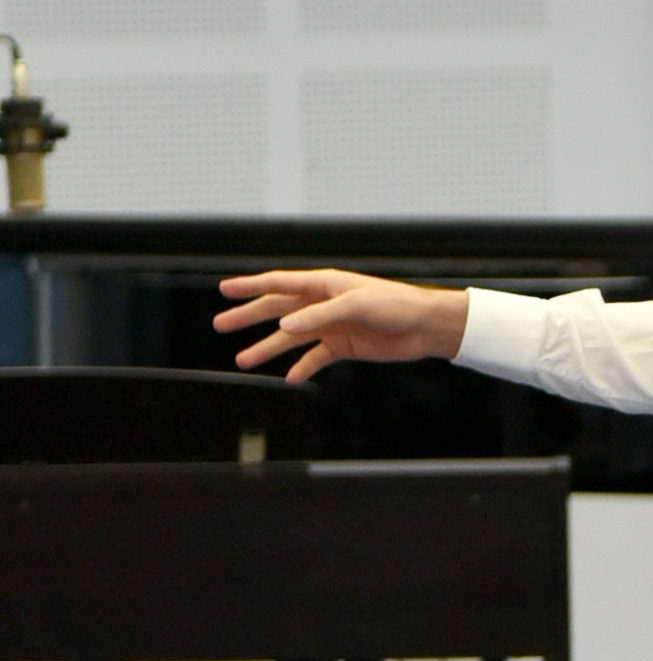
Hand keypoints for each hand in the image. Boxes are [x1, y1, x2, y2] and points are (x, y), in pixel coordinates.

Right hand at [213, 269, 468, 385]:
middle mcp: (322, 303)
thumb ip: (319, 316)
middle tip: (220, 325)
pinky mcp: (343, 346)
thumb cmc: (394, 305)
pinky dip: (302, 367)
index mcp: (322, 284)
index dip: (250, 286)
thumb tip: (284, 326)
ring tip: (242, 360)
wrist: (424, 326)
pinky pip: (315, 358)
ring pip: (291, 337)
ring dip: (267, 348)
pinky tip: (288, 377)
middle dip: (248, 317)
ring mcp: (330, 325)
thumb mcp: (355, 307)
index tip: (224, 289)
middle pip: (276, 309)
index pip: (278, 283)